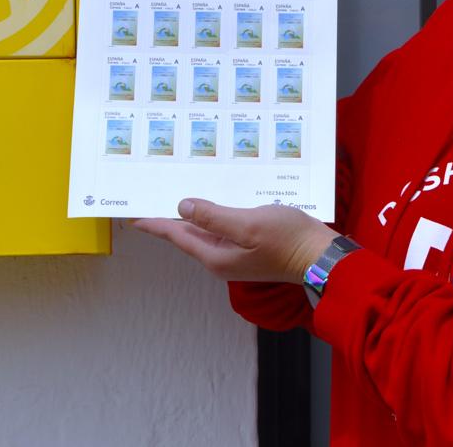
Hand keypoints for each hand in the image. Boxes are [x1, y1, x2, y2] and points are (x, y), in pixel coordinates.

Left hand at [134, 198, 338, 282]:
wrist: (320, 256)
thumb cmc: (287, 240)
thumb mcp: (248, 224)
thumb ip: (213, 217)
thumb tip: (182, 208)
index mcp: (215, 255)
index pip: (176, 236)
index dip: (154, 223)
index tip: (131, 215)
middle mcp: (221, 257)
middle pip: (187, 233)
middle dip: (167, 217)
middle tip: (147, 197)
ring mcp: (235, 252)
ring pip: (204, 229)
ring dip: (190, 213)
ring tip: (171, 195)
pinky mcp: (249, 245)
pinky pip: (222, 227)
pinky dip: (211, 213)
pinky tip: (211, 200)